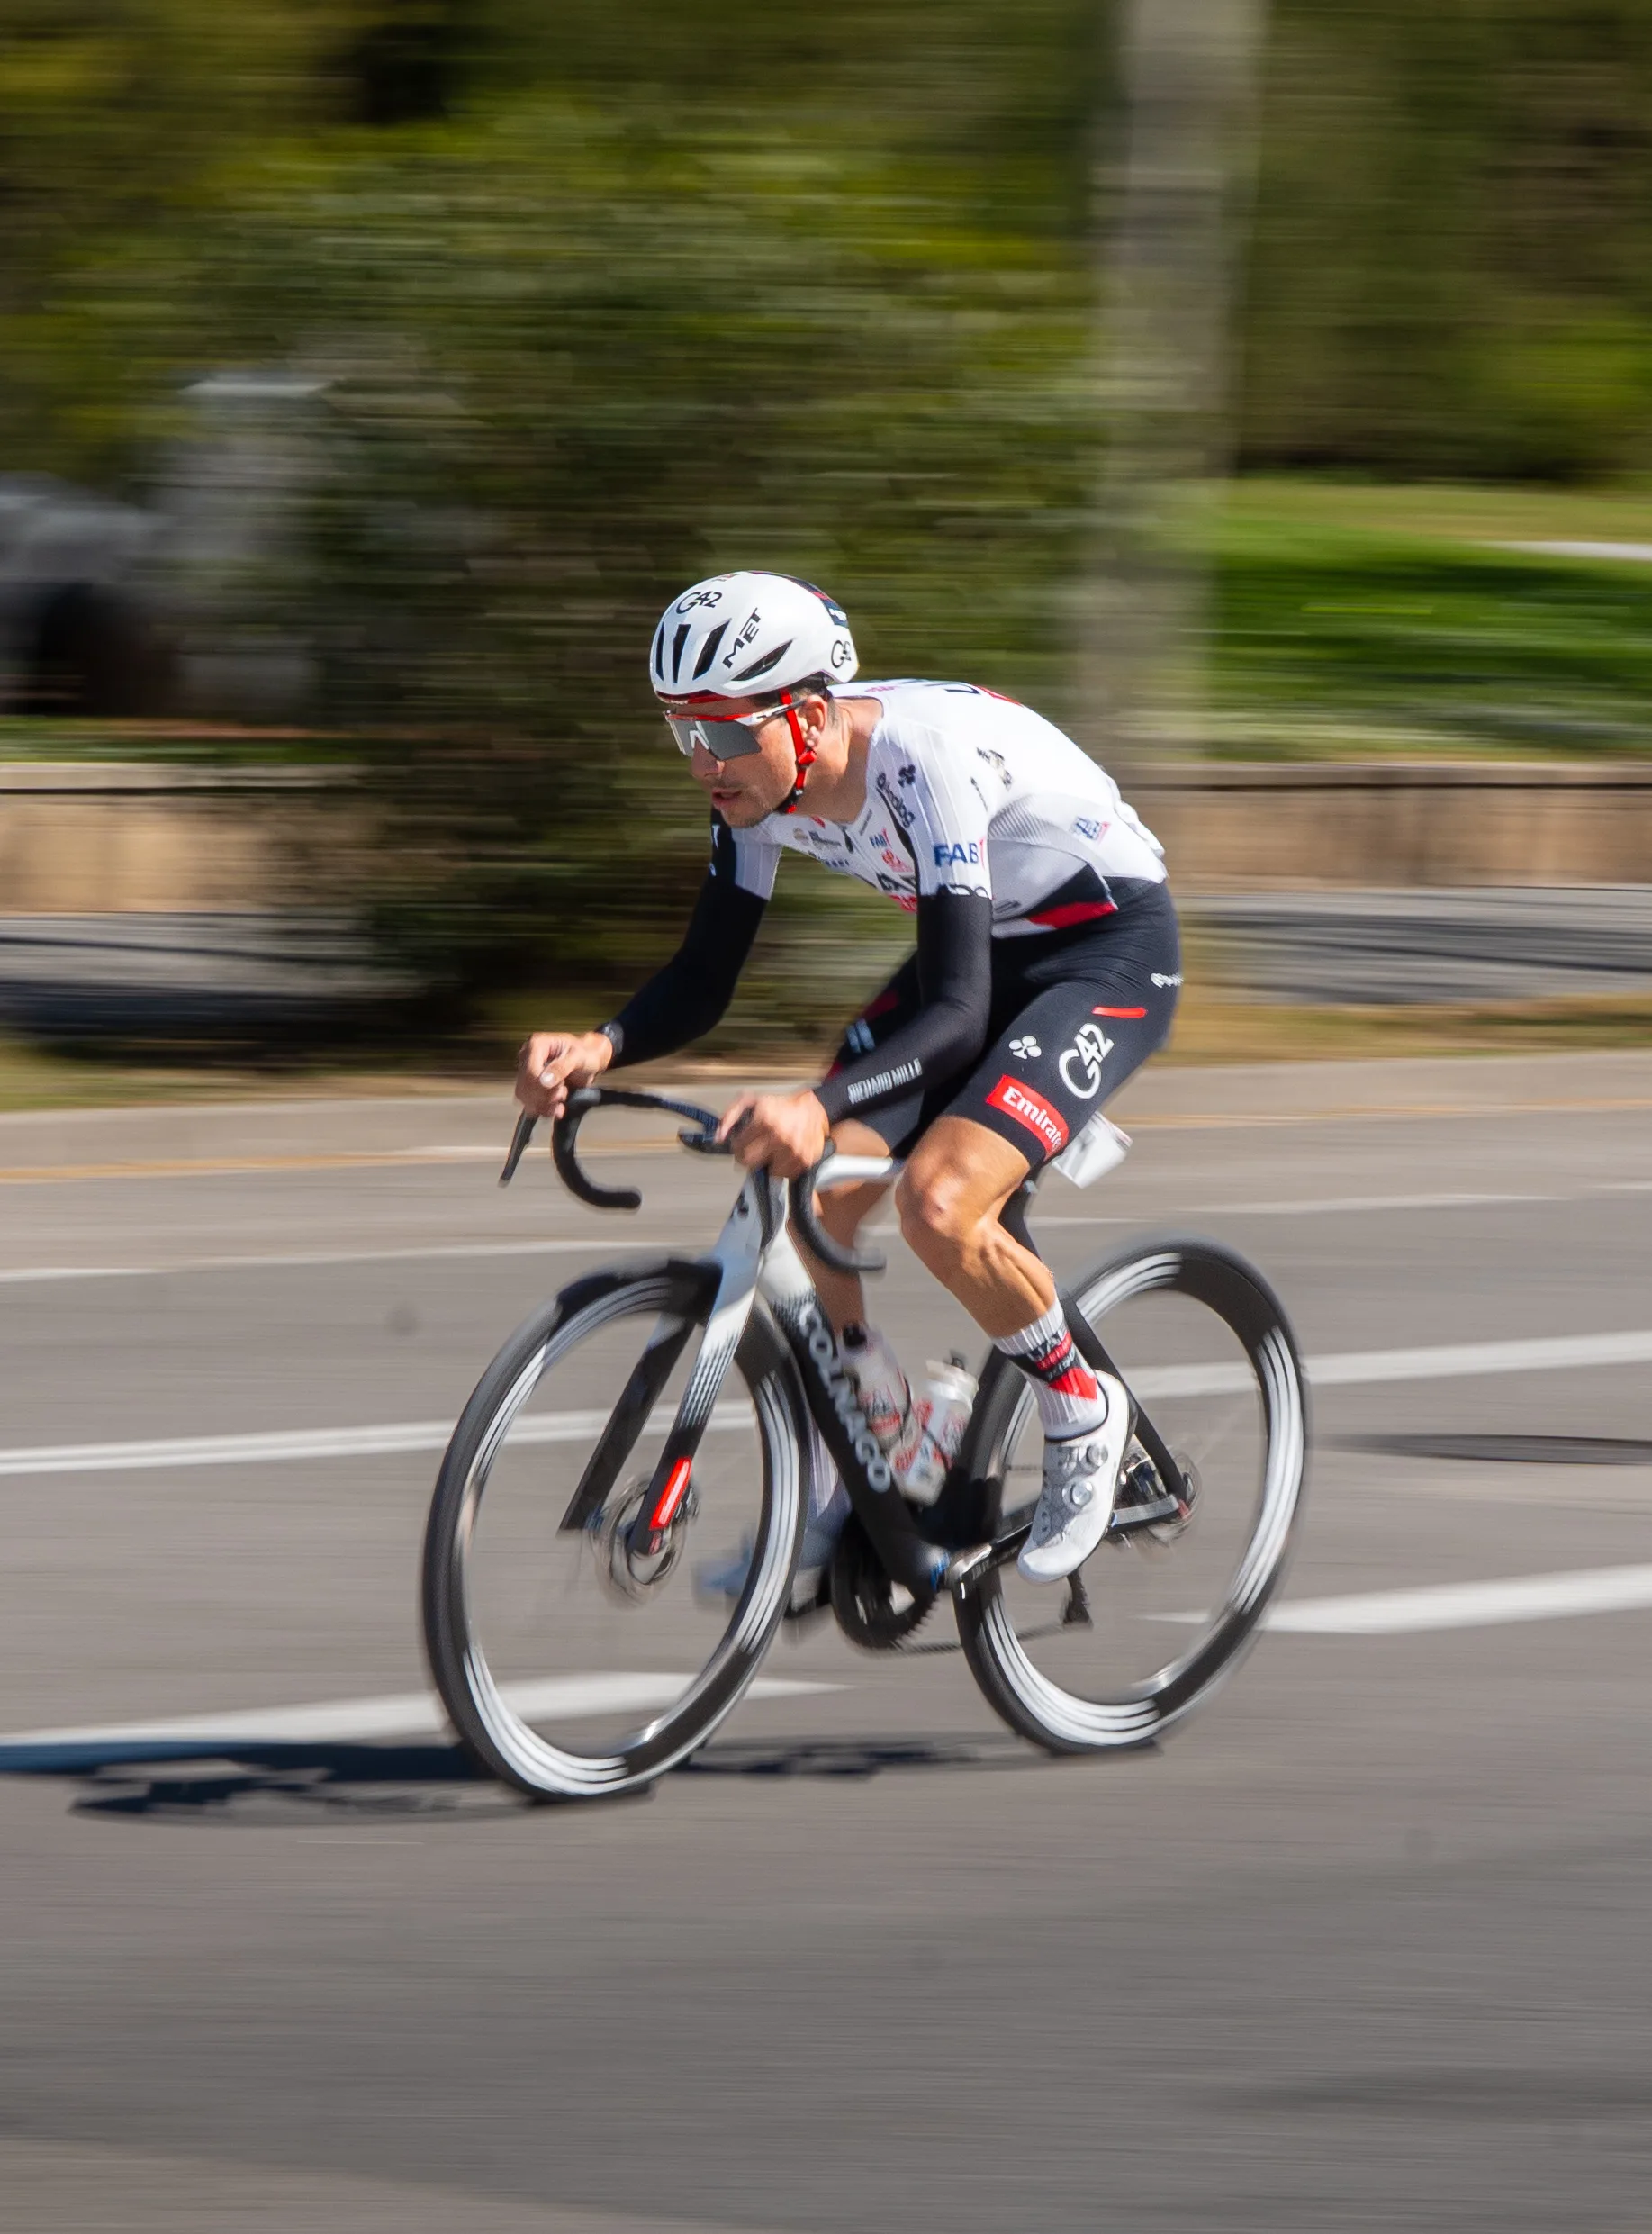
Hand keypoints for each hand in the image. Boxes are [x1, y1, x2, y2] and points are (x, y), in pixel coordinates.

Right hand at [515, 1029, 613, 1121]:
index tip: (560, 1088)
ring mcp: (528, 1071)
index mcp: (536, 1045)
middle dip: (545, 1096)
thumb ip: (562, 1067)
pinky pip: (529, 1102)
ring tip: (562, 1098)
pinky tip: (558, 1107)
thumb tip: (544, 1081)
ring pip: (525, 1096)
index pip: (530, 1072)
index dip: (543, 1086)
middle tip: (563, 1093)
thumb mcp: (579, 1057)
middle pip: (526, 1086)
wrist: (590, 1060)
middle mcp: (528, 1057)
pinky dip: (544, 1109)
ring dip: (544, 1104)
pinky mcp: (531, 1084)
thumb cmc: (586, 1054)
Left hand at [716, 1088, 830, 1178]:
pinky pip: (785, 1175)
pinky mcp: (804, 1159)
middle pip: (750, 1163)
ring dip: (767, 1164)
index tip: (740, 1145)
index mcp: (764, 1120)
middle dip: (748, 1158)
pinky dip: (782, 1168)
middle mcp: (779, 1135)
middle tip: (752, 1151)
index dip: (737, 1147)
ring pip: (768, 1172)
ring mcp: (793, 1149)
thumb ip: (730, 1116)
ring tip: (771, 1152)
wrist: (814, 1109)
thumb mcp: (751, 1101)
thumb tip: (718, 1137)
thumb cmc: (781, 1106)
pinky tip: (783, 1155)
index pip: (738, 1148)